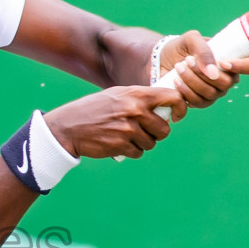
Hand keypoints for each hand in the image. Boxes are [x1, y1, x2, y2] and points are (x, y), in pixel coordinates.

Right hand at [43, 85, 188, 159]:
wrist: (68, 127)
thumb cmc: (94, 109)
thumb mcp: (117, 95)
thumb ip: (140, 99)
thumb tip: (165, 106)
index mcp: (136, 94)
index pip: (172, 97)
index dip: (180, 108)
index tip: (177, 116)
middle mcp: (134, 110)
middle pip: (164, 128)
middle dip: (157, 132)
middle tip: (144, 130)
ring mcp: (128, 129)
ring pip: (152, 143)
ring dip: (143, 143)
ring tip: (127, 136)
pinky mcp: (121, 145)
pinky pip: (139, 152)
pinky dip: (132, 151)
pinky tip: (119, 143)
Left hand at [156, 29, 248, 107]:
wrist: (162, 60)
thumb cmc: (181, 47)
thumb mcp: (191, 39)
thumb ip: (203, 49)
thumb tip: (213, 73)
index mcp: (233, 60)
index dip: (243, 66)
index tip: (223, 62)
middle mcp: (228, 78)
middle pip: (227, 83)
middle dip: (204, 72)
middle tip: (187, 60)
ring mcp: (215, 92)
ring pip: (210, 93)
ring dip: (192, 80)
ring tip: (179, 67)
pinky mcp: (201, 102)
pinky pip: (198, 102)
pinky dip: (185, 90)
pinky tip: (176, 80)